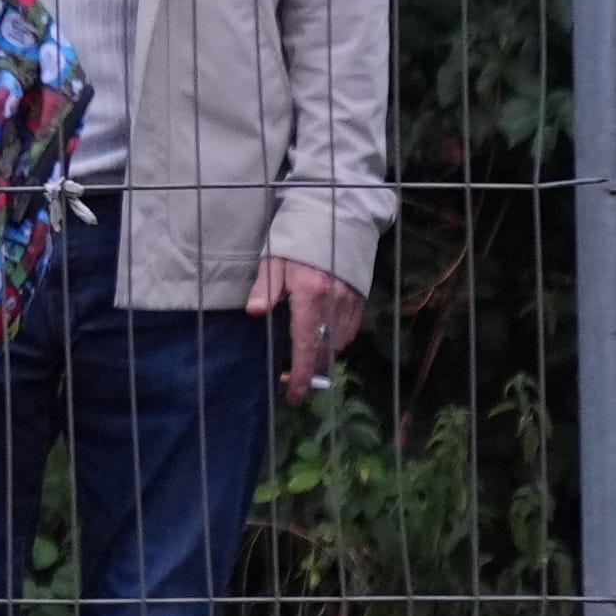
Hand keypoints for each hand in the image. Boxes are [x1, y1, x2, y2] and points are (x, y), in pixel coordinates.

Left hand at [254, 255, 367, 397]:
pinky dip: (336, 343)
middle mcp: (334, 303)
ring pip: (339, 344)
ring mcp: (350, 302)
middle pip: (324, 351)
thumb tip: (255, 313)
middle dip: (310, 372)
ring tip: (304, 362)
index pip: (304, 345)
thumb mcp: (272, 261)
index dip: (299, 374)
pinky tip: (322, 342)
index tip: (293, 396)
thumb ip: (264, 288)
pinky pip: (350, 331)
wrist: (335, 220)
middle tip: (292, 382)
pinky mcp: (360, 299)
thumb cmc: (297, 241)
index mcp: (310, 296)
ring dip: (322, 358)